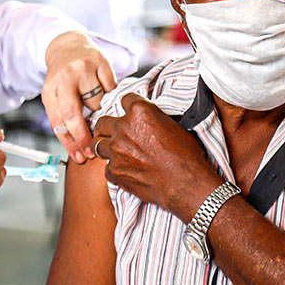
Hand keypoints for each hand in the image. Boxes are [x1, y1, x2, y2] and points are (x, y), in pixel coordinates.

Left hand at [42, 31, 118, 164]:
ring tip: (95, 105)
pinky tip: (103, 91)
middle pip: (73, 113)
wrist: (69, 46)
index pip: (59, 121)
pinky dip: (109, 94)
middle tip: (93, 149)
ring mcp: (83, 67)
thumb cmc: (63, 79)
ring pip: (97, 102)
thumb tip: (78, 150)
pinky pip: (111, 88)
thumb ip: (63, 120)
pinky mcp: (101, 61)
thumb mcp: (55, 98)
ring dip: (98, 110)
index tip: (81, 157)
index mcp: (50, 89)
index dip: (71, 142)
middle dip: (84, 135)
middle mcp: (64, 77)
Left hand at [92, 93, 221, 221]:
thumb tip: (150, 121)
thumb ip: (154, 119)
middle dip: (108, 127)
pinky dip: (115, 169)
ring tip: (116, 152)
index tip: (130, 113)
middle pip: (103, 122)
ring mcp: (115, 151)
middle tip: (114, 133)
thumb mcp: (174, 126)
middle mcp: (123, 128)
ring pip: (98, 144)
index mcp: (139, 112)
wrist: (186, 184)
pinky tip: (127, 171)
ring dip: (106, 147)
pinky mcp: (114, 171)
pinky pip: (107, 168)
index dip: (129, 107)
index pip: (125, 99)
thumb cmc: (186, 156)